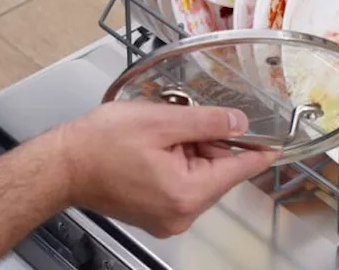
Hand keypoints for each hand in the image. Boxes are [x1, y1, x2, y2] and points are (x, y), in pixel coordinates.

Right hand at [48, 101, 279, 236]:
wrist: (62, 165)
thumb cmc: (100, 144)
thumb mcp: (161, 120)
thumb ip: (207, 122)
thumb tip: (239, 122)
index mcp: (187, 193)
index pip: (238, 170)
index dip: (257, 150)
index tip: (276, 142)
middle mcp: (180, 214)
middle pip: (217, 173)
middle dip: (207, 144)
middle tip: (181, 120)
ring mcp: (167, 218)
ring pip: (199, 178)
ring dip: (189, 152)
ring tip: (159, 134)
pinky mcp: (154, 215)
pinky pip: (181, 186)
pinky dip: (176, 164)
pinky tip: (153, 148)